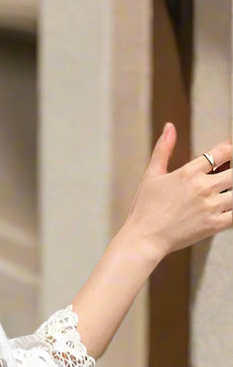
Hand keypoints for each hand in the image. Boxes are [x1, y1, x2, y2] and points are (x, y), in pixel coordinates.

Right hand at [122, 125, 230, 262]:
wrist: (143, 239)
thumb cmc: (144, 210)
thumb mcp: (151, 176)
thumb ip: (163, 149)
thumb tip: (169, 127)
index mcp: (189, 173)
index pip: (223, 152)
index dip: (231, 149)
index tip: (231, 152)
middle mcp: (203, 187)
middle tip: (227, 177)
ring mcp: (210, 206)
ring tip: (227, 192)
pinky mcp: (213, 225)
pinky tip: (229, 208)